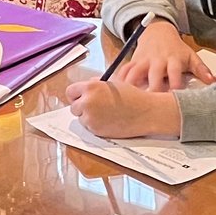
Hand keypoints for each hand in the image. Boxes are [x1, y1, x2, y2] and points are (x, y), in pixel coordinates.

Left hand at [64, 79, 180, 138]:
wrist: (145, 111)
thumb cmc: (132, 97)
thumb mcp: (112, 84)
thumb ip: (96, 86)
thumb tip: (86, 88)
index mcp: (91, 87)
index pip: (70, 92)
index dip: (76, 96)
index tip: (81, 98)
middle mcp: (88, 102)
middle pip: (74, 107)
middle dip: (82, 108)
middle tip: (95, 108)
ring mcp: (91, 117)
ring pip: (81, 119)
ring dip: (89, 118)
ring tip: (106, 114)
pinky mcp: (96, 130)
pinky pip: (90, 128)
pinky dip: (96, 126)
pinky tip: (109, 121)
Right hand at [116, 20, 215, 91]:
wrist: (158, 31)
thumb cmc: (176, 48)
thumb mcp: (190, 56)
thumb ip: (201, 70)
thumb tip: (213, 82)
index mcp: (174, 60)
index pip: (175, 75)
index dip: (174, 87)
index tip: (174, 100)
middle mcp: (158, 61)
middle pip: (154, 77)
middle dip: (153, 90)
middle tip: (151, 106)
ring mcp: (144, 61)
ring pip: (135, 73)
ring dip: (132, 86)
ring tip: (130, 101)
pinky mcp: (133, 61)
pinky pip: (124, 70)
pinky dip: (120, 80)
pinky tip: (117, 92)